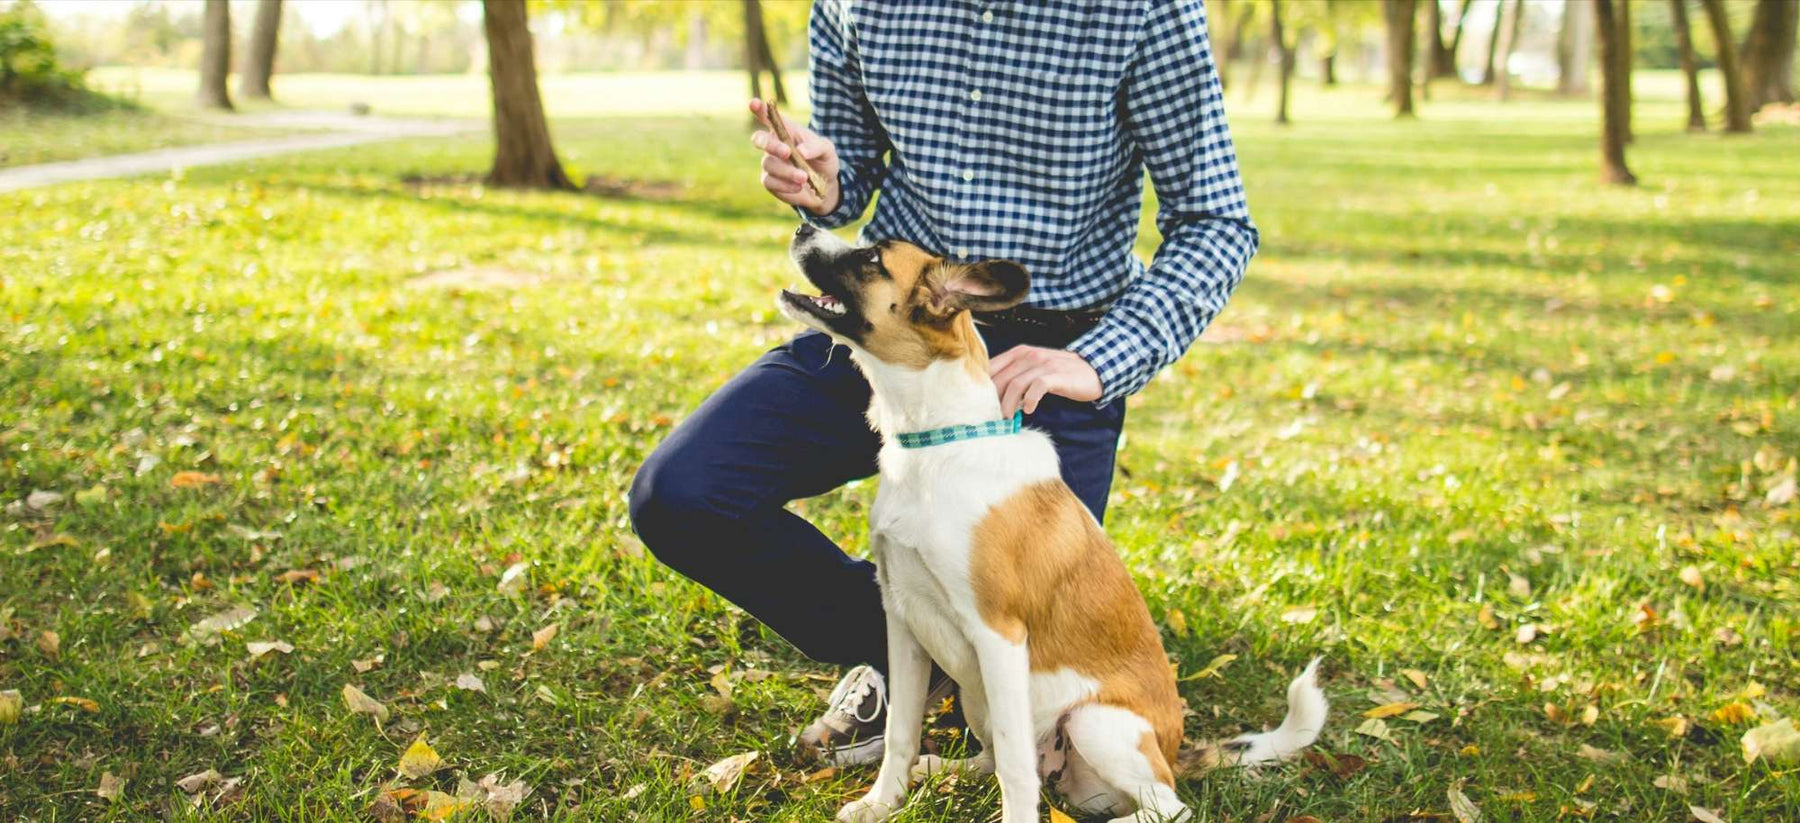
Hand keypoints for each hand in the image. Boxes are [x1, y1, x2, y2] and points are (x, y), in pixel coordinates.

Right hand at [749, 99, 840, 215]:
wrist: (826, 186)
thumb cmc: (823, 160)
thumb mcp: (827, 149)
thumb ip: (816, 146)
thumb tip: (800, 151)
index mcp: (786, 130)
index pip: (769, 116)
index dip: (759, 109)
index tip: (754, 103)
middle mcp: (773, 145)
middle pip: (759, 139)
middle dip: (771, 145)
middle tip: (787, 152)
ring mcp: (769, 163)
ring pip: (769, 164)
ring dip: (787, 171)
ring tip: (804, 177)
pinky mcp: (770, 182)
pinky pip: (770, 182)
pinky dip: (785, 185)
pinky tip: (798, 187)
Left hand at [988, 346, 1101, 414]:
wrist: (1093, 369)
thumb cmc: (1059, 373)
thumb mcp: (1033, 370)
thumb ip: (1015, 377)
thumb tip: (992, 398)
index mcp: (1019, 353)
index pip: (991, 367)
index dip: (982, 387)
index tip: (979, 405)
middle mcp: (1029, 355)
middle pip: (1000, 378)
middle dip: (992, 400)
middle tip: (991, 417)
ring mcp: (1043, 364)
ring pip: (1015, 384)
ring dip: (1008, 404)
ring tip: (1007, 418)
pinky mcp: (1056, 375)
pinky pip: (1037, 387)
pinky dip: (1030, 400)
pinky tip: (1029, 410)